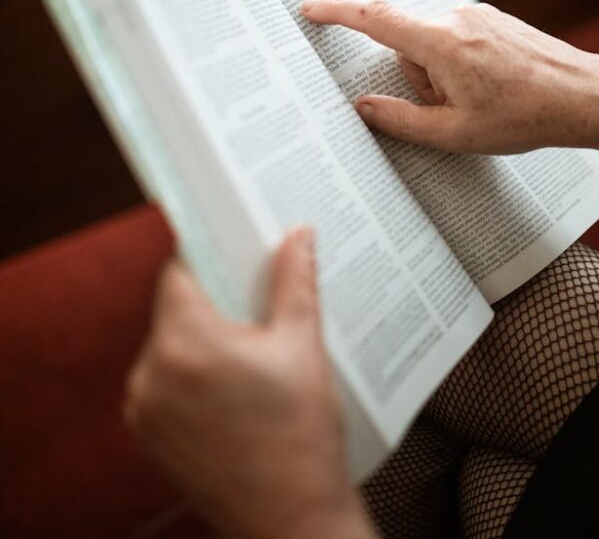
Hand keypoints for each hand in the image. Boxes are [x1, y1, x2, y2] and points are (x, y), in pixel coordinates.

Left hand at [125, 228, 375, 538]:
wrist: (292, 521)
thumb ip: (295, 281)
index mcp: (186, 345)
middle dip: (212, 300)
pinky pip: (161, 380)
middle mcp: (152, 375)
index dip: (207, 256)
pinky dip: (189, 373)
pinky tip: (230, 384)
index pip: (179, 272)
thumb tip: (296, 236)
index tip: (230, 249)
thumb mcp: (304, 346)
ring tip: (248, 350)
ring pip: (167, 344)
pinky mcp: (147, 434)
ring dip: (199, 337)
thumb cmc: (300, 440)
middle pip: (174, 307)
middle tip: (253, 304)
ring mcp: (145, 409)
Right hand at [301, 0, 598, 170]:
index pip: (374, 19)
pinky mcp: (491, 19)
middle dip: (416, 79)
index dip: (337, 12)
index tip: (309, 8)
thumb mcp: (454, 134)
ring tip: (478, 102)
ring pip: (432, 45)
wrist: (580, 96)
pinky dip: (459, 65)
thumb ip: (400, 121)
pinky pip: (455, 39)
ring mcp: (475, 15)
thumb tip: (362, 108)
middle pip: (406, 46)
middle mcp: (454, 18)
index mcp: (439, 43)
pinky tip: (491, 88)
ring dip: (440, 75)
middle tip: (451, 110)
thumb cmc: (521, 118)